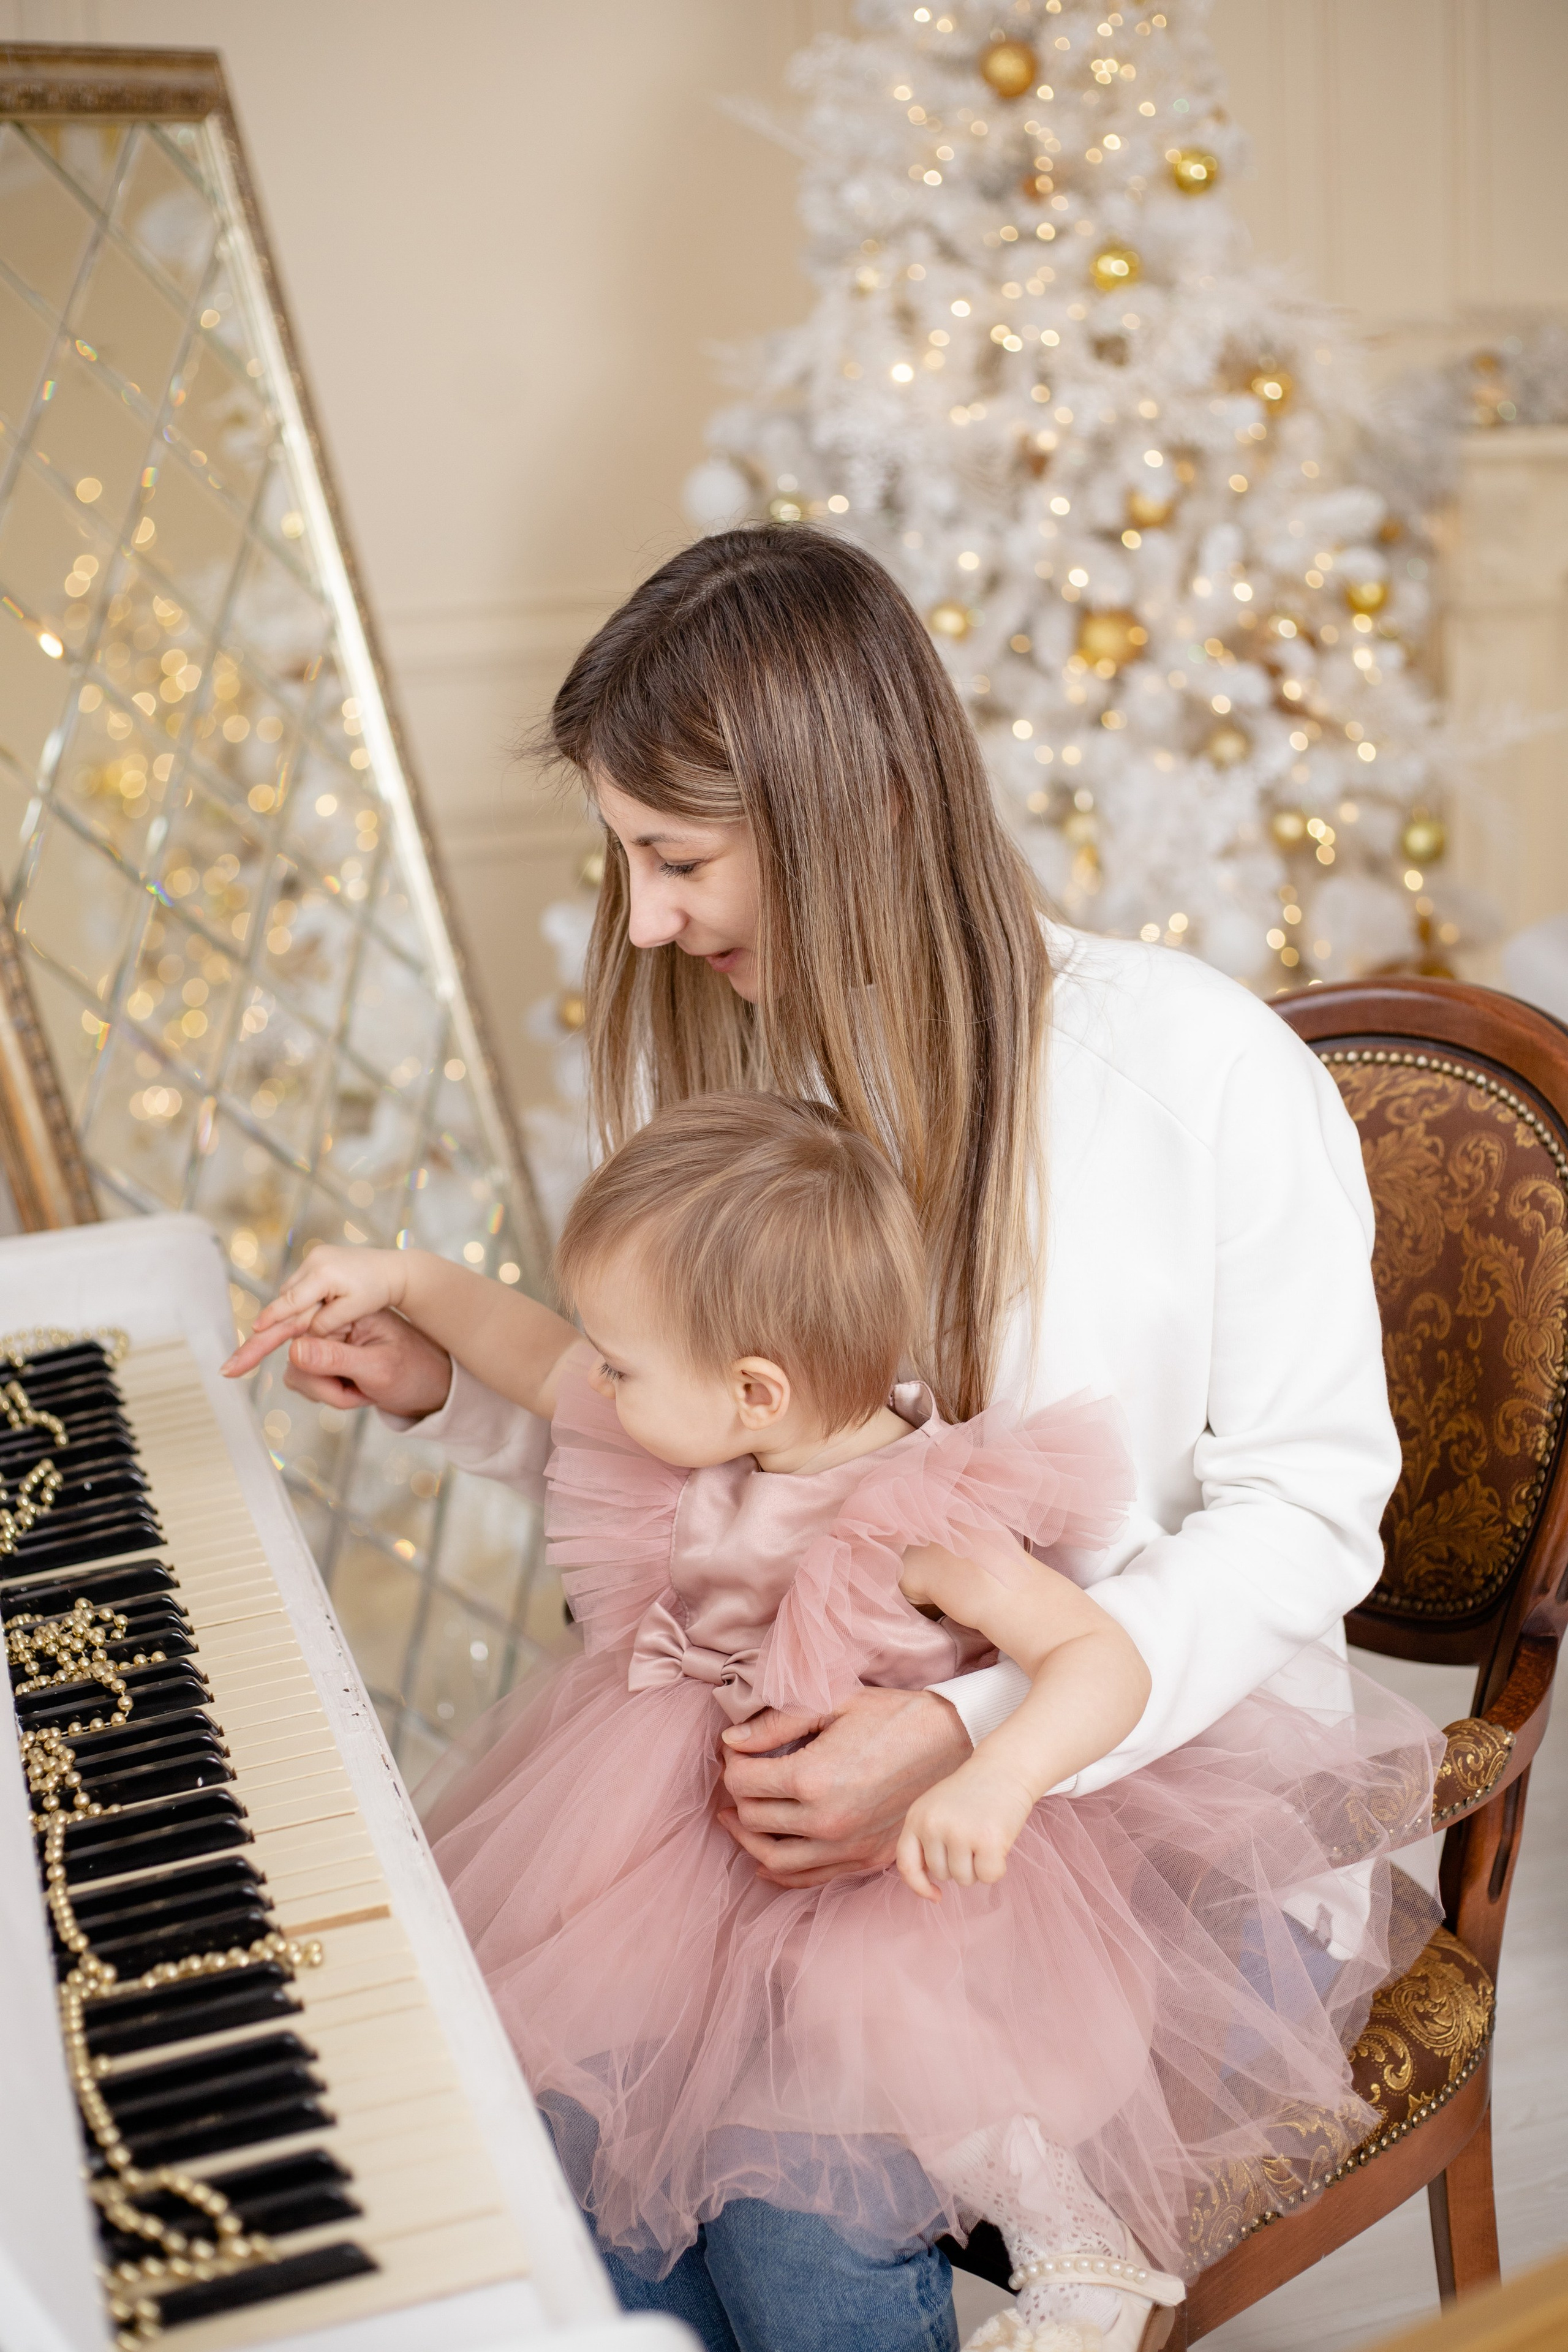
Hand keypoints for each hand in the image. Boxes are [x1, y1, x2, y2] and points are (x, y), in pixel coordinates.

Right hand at [222, 1245, 404, 1380]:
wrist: (393, 1268)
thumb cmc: (377, 1291)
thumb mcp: (355, 1310)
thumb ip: (327, 1322)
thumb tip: (303, 1334)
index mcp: (325, 1274)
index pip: (292, 1301)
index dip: (272, 1318)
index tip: (255, 1330)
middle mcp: (315, 1260)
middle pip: (286, 1297)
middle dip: (271, 1319)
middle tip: (252, 1339)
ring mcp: (315, 1256)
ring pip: (291, 1291)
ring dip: (287, 1309)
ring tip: (270, 1335)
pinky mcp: (317, 1258)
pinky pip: (300, 1284)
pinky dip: (298, 1300)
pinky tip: (297, 1314)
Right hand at [282, 1311, 452, 1416]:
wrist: (432, 1379)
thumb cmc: (414, 1368)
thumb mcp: (378, 1365)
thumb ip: (335, 1359)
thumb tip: (294, 1352)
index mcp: (343, 1309)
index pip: (297, 1328)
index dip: (272, 1350)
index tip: (250, 1371)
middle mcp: (329, 1320)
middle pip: (294, 1358)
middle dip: (323, 1386)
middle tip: (359, 1395)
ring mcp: (324, 1339)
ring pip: (297, 1373)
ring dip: (329, 1392)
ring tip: (364, 1391)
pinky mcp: (322, 1356)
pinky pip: (304, 1380)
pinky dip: (328, 1393)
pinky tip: (356, 1391)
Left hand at [717, 1685, 971, 1888]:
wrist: (955, 1741)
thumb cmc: (893, 1716)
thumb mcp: (833, 1705)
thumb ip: (776, 1725)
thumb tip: (731, 1743)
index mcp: (813, 1778)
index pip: (744, 1782)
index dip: (732, 1764)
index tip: (737, 1751)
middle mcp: (826, 1821)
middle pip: (753, 1820)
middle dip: (738, 1796)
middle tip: (741, 1776)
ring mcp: (848, 1847)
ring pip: (774, 1859)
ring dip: (749, 1840)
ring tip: (738, 1819)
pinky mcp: (866, 1860)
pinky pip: (810, 1878)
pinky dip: (782, 1872)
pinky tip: (768, 1860)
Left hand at [896, 1754, 1037, 1901]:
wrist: (1004, 1769)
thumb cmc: (971, 1795)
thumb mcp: (937, 1809)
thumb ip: (925, 1839)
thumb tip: (924, 1882)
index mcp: (916, 1817)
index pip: (907, 1864)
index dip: (919, 1886)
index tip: (935, 1895)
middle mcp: (933, 1825)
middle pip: (942, 1874)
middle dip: (959, 1864)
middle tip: (972, 1835)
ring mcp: (960, 1833)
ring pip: (965, 1879)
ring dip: (978, 1866)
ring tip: (984, 1836)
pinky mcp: (987, 1841)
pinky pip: (989, 1876)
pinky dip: (997, 1868)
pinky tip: (999, 1843)